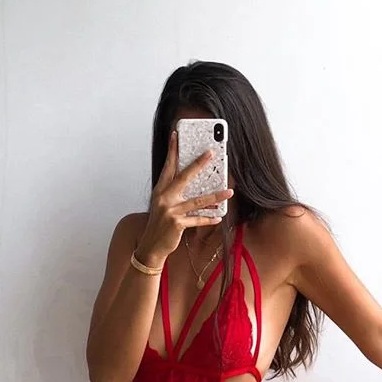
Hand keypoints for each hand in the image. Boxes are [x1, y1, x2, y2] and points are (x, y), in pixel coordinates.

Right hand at [136, 130, 232, 265]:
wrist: (151, 246)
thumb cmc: (160, 223)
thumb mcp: (164, 204)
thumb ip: (176, 192)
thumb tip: (197, 181)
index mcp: (160, 189)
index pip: (168, 166)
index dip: (172, 150)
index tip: (176, 135)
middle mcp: (164, 197)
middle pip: (184, 176)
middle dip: (198, 164)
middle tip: (211, 153)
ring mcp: (170, 210)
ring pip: (197, 200)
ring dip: (215, 196)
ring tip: (229, 192)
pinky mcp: (177, 224)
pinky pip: (197, 219)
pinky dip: (209, 219)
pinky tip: (219, 217)